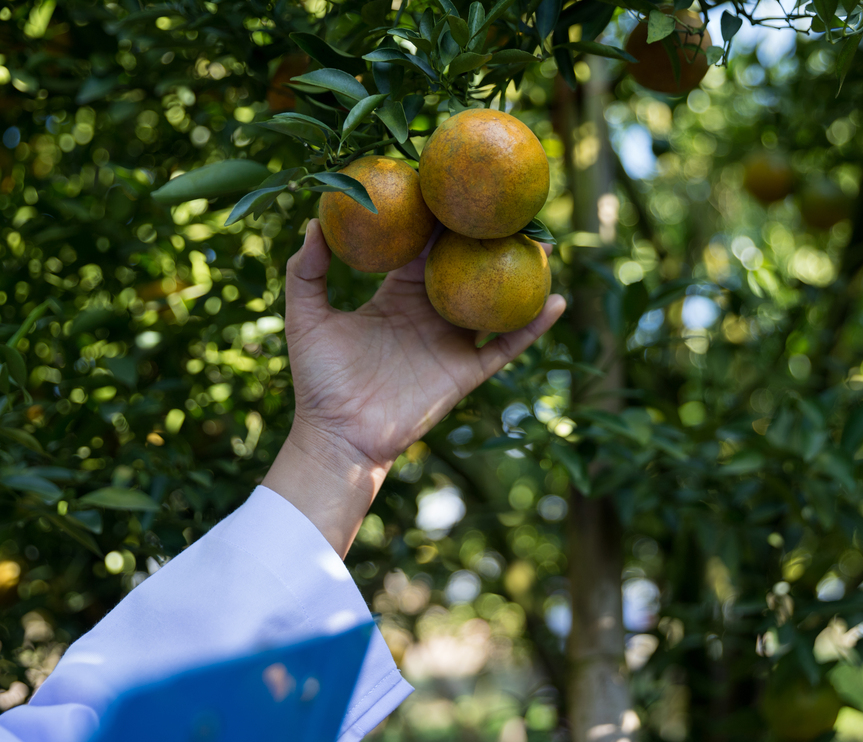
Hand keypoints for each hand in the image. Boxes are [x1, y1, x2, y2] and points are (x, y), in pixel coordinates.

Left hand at [263, 221, 565, 555]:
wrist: (338, 436)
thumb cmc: (317, 379)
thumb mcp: (306, 316)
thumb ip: (307, 270)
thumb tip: (316, 220)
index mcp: (395, 296)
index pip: (423, 248)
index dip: (436, 220)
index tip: (450, 185)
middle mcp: (429, 313)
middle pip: (465, 266)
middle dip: (484, 237)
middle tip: (505, 202)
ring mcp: (451, 342)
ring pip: (494, 301)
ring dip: (520, 274)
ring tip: (543, 242)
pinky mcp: (466, 371)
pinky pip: (507, 345)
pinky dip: (533, 326)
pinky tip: (556, 301)